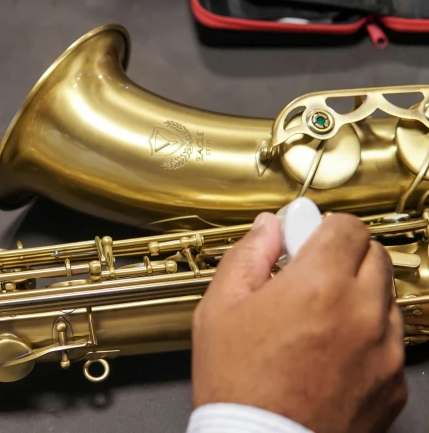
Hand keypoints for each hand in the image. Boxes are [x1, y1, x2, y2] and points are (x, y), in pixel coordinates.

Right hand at [191, 212, 406, 432]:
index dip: (321, 226)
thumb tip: (266, 229)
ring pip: (384, 299)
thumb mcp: (219, 310)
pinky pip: (389, 342)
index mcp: (319, 286)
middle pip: (374, 255)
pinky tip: (329, 353)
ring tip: (316, 321)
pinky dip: (366, 338)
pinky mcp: (393, 384)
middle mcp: (362, 313)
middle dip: (343, 255)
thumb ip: (247, 256)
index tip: (304, 237)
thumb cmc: (238, 386)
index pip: (347, 226)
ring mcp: (384, 351)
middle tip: (308, 275)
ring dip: (357, 296)